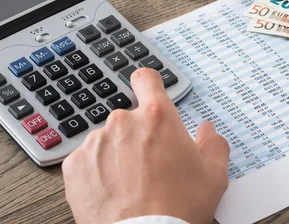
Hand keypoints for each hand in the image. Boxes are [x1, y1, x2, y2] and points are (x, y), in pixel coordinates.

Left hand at [62, 68, 229, 223]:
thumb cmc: (178, 209)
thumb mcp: (214, 176)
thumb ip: (213, 144)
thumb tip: (209, 131)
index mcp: (158, 117)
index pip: (146, 79)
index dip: (147, 85)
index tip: (148, 94)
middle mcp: (123, 122)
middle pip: (128, 118)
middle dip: (137, 136)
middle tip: (149, 164)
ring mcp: (95, 142)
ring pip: (107, 140)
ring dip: (116, 154)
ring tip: (130, 183)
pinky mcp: (75, 165)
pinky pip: (86, 160)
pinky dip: (96, 172)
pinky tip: (112, 191)